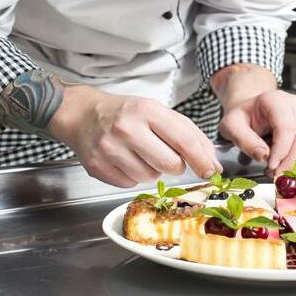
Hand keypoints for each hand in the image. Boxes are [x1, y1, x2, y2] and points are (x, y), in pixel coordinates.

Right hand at [48, 85, 221, 186]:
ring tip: (140, 153)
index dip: (202, 158)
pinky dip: (134, 176)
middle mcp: (127, 129)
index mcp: (147, 110)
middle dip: (175, 165)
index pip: (183, 139)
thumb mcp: (157, 111)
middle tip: (166, 155)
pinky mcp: (98, 168)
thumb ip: (186, 132)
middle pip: (170, 164)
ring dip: (152, 170)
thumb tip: (210, 159)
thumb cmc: (126, 113)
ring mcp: (110, 149)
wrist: (83, 114)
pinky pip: (130, 185)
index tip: (212, 170)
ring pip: (150, 177)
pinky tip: (126, 160)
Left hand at [218, 89, 295, 175]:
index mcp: (274, 99)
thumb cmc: (242, 118)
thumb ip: (244, 140)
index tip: (271, 166)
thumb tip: (262, 156)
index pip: (286, 126)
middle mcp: (294, 103)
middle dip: (290, 161)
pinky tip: (286, 160)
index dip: (281, 150)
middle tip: (276, 175)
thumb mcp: (231, 126)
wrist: (251, 112)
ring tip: (278, 168)